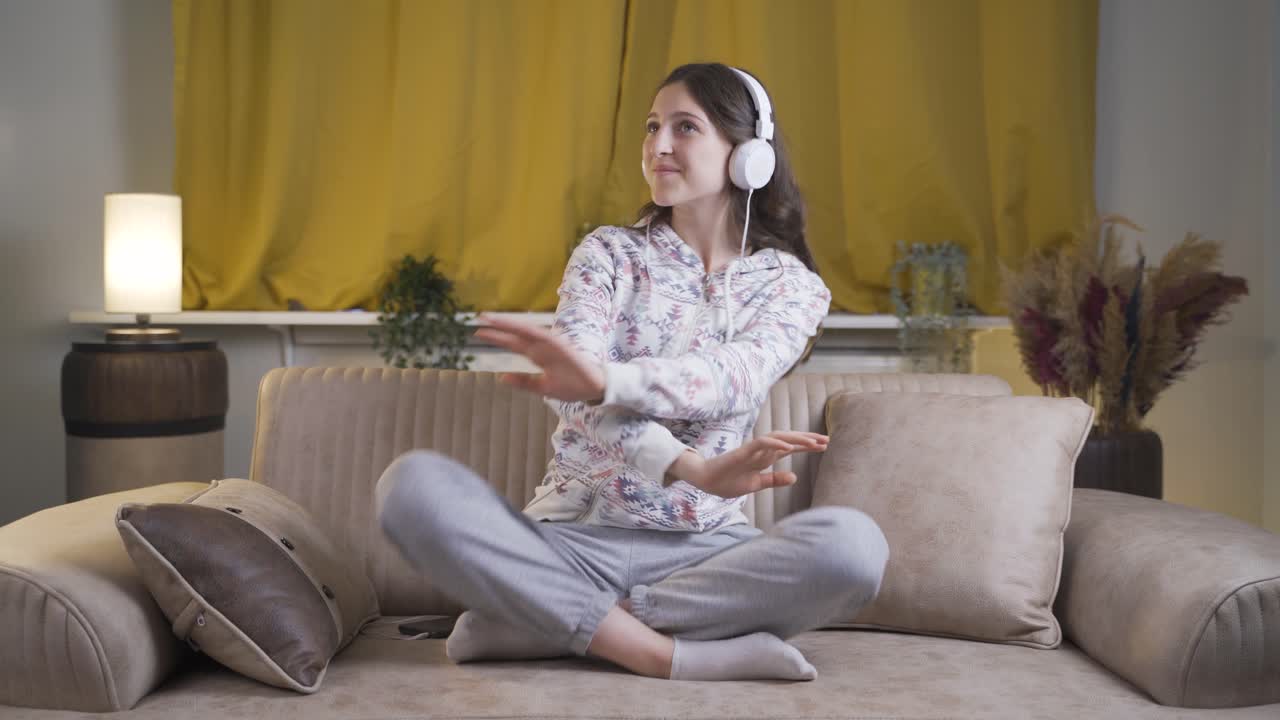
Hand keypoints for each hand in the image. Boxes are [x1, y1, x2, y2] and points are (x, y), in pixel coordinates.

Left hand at [472, 314, 606, 402]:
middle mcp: (542, 347)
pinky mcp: (561, 346)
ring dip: (510, 324)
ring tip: (492, 319)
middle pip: (517, 334)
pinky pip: (542, 336)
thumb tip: (502, 378)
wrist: (594, 388)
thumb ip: (524, 382)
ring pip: (526, 331)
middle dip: (498, 326)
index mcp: (538, 355)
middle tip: (479, 318)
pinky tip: (515, 327)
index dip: (498, 337)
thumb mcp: (543, 388)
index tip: (479, 333)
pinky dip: (529, 331)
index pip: (514, 343)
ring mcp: (551, 344)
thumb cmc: (572, 386)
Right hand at [678, 431, 828, 498]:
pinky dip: (776, 443)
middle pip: (789, 440)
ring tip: (814, 442)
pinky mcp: (743, 451)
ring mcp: (752, 449)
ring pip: (778, 438)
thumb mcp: (756, 484)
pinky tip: (789, 447)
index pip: (790, 448)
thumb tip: (795, 478)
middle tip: (827, 440)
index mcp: (765, 458)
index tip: (824, 446)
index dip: (807, 446)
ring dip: (796, 439)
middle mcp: (761, 450)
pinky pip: (762, 443)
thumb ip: (774, 480)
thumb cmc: (727, 481)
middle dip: (808, 439)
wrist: (705, 481)